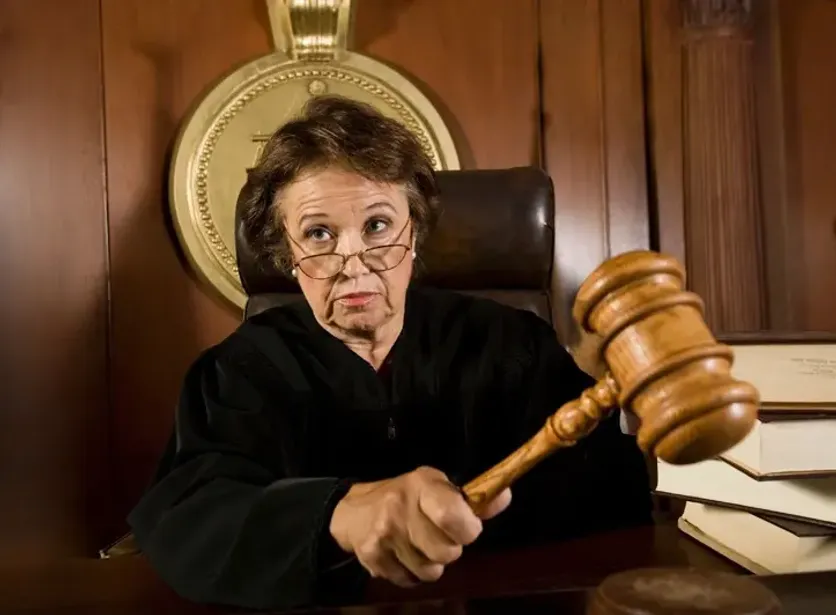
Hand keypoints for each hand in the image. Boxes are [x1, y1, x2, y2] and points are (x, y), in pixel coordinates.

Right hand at [329, 466, 510, 586]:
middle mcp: (400, 508)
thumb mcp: (437, 487)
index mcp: (422, 485)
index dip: (467, 529)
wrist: (354, 511)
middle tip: (437, 535)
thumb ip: (472, 499)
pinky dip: (411, 572)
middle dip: (449, 548)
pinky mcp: (373, 558)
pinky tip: (403, 553)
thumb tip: (504, 497)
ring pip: (430, 571)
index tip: (465, 526)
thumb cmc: (406, 497)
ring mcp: (384, 534)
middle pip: (446, 552)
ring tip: (418, 544)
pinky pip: (410, 581)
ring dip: (430, 563)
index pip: (452, 515)